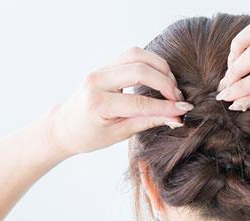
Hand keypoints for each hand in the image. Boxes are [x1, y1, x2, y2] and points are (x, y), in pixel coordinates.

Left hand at [46, 47, 194, 156]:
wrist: (65, 125)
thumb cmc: (89, 135)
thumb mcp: (119, 134)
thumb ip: (147, 122)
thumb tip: (176, 118)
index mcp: (98, 103)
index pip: (139, 102)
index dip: (165, 106)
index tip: (184, 110)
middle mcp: (97, 80)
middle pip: (139, 70)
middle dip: (165, 83)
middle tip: (178, 99)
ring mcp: (100, 69)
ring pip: (137, 55)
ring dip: (160, 67)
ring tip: (171, 86)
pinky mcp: (105, 64)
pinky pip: (132, 55)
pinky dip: (150, 63)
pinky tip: (160, 76)